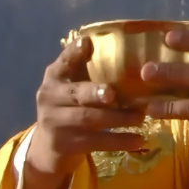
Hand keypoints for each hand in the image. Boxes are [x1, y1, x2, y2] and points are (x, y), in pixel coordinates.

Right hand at [30, 37, 146, 179]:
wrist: (48, 145)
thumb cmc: (70, 105)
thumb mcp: (74, 84)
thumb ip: (90, 68)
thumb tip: (129, 49)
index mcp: (55, 77)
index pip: (63, 62)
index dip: (73, 53)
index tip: (86, 43)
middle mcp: (51, 97)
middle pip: (76, 93)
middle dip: (95, 92)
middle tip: (114, 93)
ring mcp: (56, 123)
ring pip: (88, 119)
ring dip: (117, 118)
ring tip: (140, 117)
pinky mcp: (66, 144)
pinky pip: (96, 142)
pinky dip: (119, 141)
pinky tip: (139, 140)